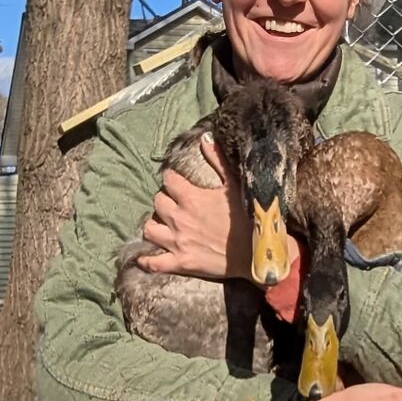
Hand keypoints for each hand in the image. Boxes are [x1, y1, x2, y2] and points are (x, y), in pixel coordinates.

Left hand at [137, 135, 251, 279]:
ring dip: (154, 225)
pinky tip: (144, 257)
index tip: (177, 183)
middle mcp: (179, 218)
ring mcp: (177, 242)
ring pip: (149, 229)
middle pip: (157, 202)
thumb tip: (204, 138)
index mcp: (191, 197)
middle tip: (174, 204)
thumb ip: (218, 160)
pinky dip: (146, 260)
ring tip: (163, 225)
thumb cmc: (248, 217)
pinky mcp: (180, 262)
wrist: (257, 253)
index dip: (172, 180)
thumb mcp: (234, 185)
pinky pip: (154, 263)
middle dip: (164, 201)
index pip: (168, 180)